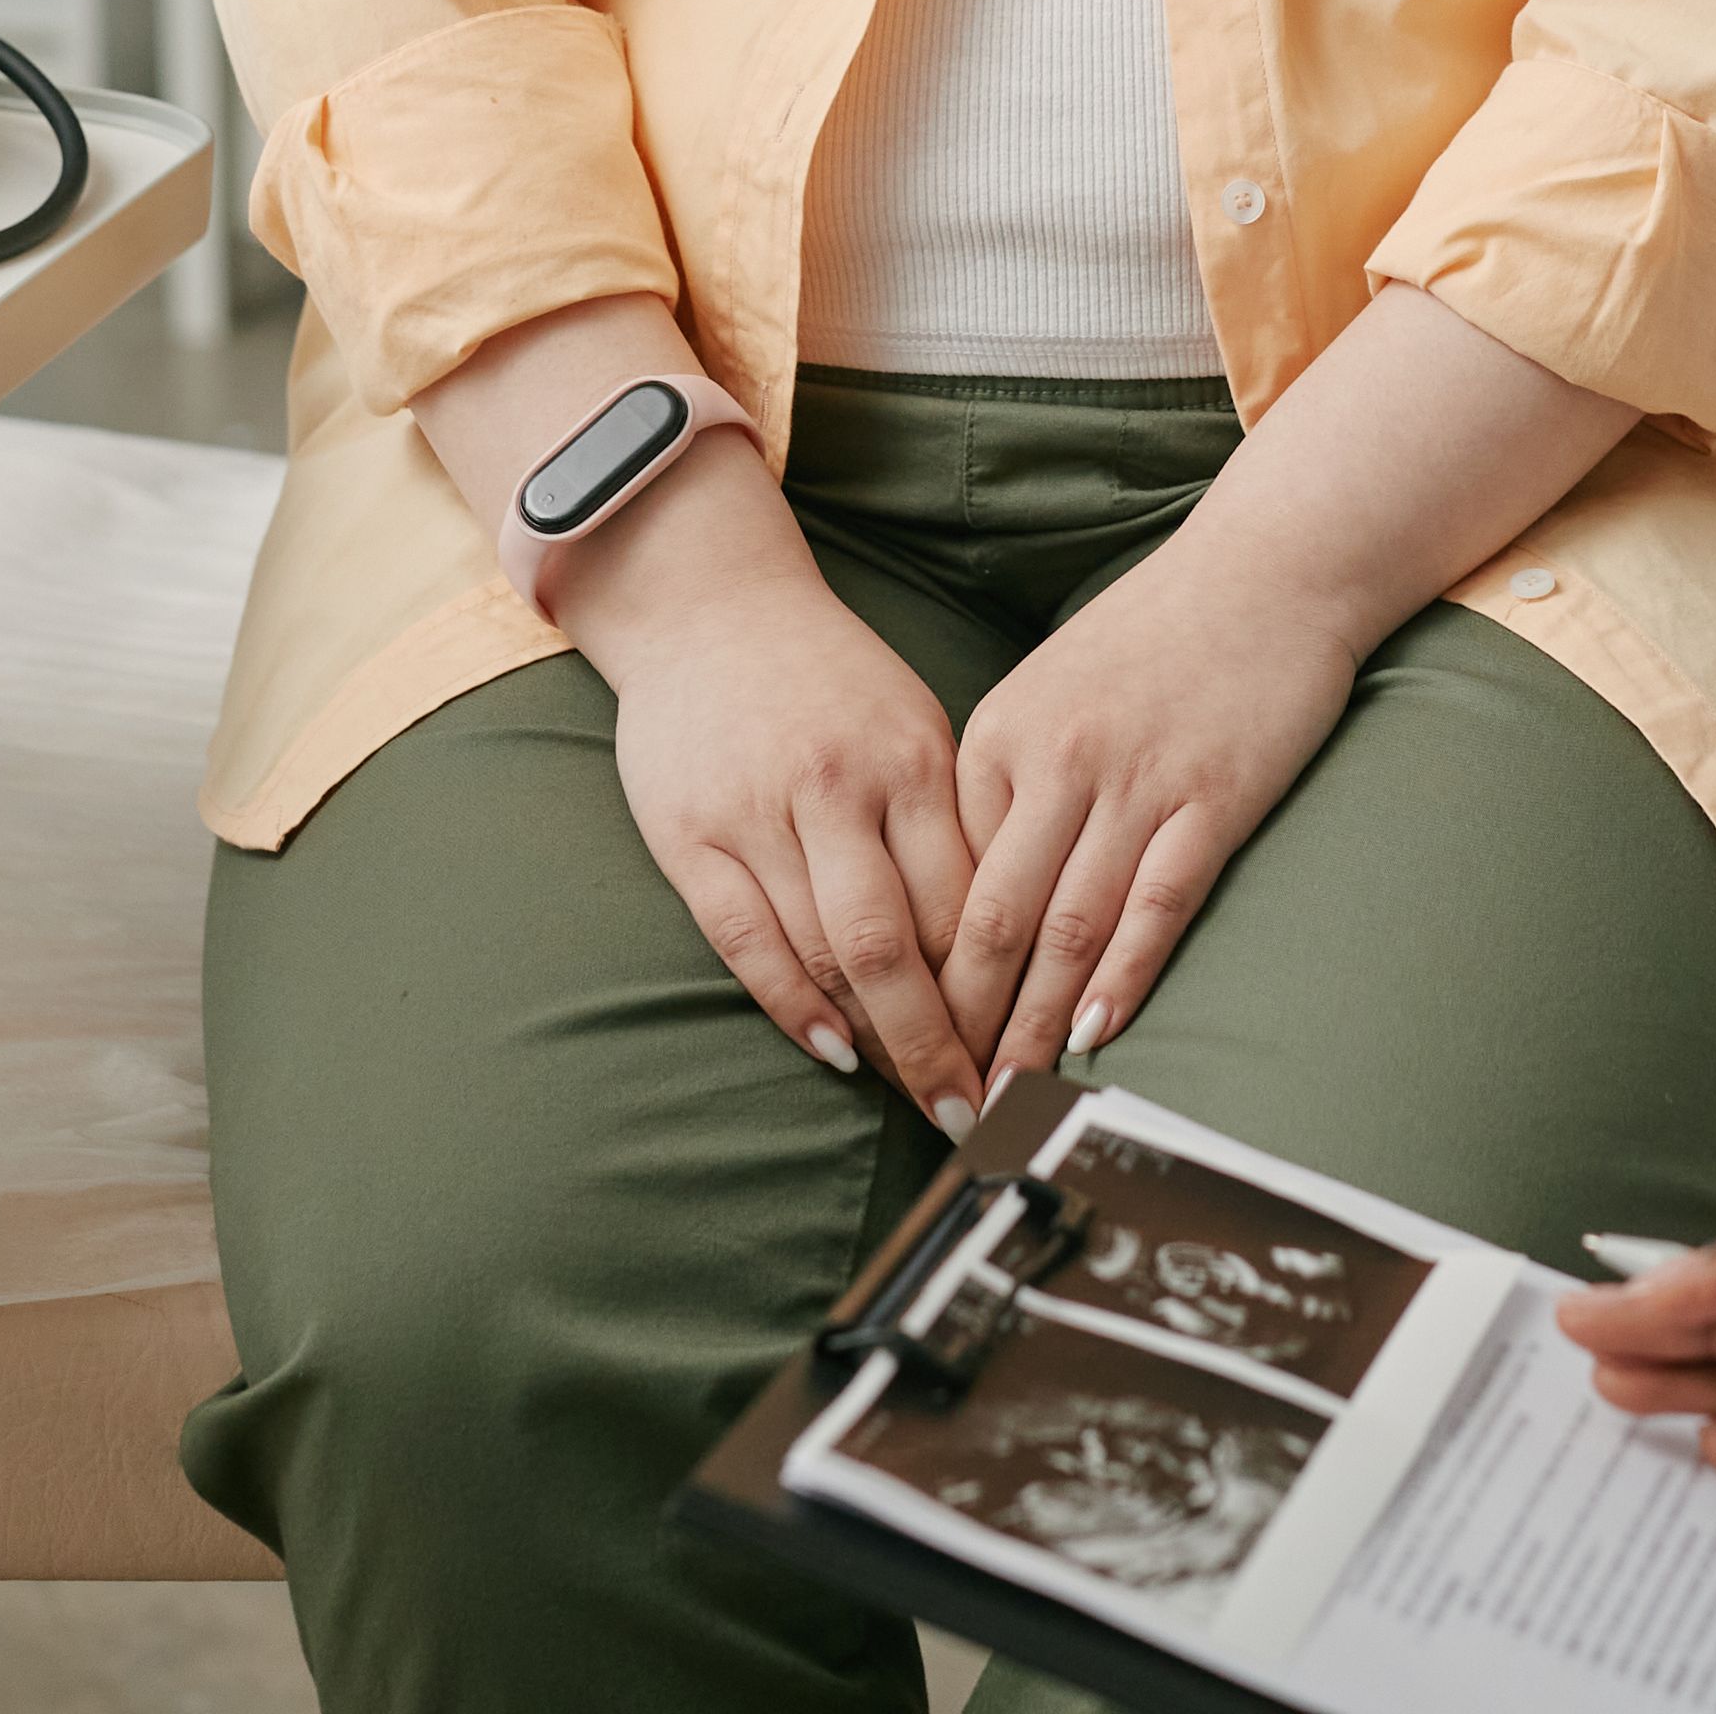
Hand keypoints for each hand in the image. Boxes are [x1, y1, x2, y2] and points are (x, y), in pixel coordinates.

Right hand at [398, 297, 990, 1120]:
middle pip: (901, 947)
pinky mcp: (692, 834)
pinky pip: (746, 941)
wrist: (708, 604)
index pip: (967, 901)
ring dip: (874, 1040)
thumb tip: (1002, 935)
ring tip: (909, 1092)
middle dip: (940, 1043)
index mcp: (911, 759)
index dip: (999, 990)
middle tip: (972, 1110)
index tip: (1023, 1050)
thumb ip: (946, 821)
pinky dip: (791, 1005)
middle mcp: (840, 789)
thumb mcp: (911, 726)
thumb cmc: (826, 678)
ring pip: (827, 954)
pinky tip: (829, 1050)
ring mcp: (761, 813)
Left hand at [944, 542, 1364, 1087]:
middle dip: (964, 1023)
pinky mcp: (1212, 800)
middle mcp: (1055, 762)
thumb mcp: (1049, 692)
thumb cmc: (1156, 636)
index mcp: (999, 738)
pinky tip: (1101, 1033)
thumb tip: (974, 891)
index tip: (909, 1039)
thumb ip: (1007, 784)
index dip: (920, 973)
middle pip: (993, 921)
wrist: (1268, 568)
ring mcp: (1135, 783)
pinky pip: (1157, 907)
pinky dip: (1125, 977)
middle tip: (945, 1099)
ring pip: (1069, 929)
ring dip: (1037, 1024)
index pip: (941, 881)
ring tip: (1013, 1093)